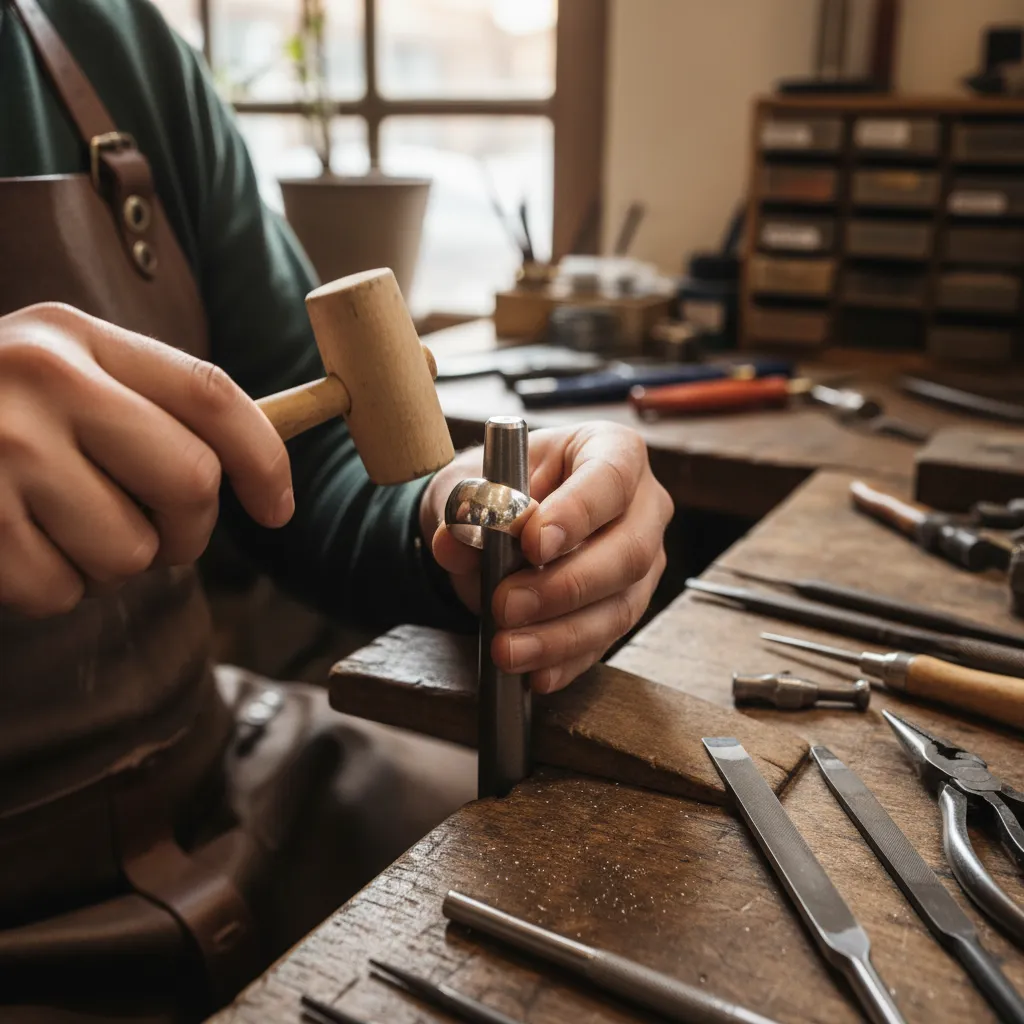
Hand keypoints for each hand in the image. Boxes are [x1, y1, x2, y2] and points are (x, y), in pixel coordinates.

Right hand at [0, 303, 292, 616]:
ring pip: (130, 552)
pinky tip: (15, 547)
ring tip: (63, 529)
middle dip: (189, 532)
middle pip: (191, 483)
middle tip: (158, 535)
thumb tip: (262, 474)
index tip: (278, 510)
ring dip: (113, 565)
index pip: (212, 395)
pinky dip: (52, 589)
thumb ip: (151, 407)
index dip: (266, 460)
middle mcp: (42, 375)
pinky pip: (60, 592)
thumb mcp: (65, 376)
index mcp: (80, 335)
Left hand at [421, 422, 672, 693]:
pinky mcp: (626, 605)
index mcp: (611, 449)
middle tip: (506, 605)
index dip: (577, 513)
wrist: (497, 519)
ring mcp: (641, 560)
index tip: (533, 544)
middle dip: (565, 586)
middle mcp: (642, 505)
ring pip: (620, 606)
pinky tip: (535, 674)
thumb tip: (456, 539)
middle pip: (629, 551)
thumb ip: (464, 505)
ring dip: (561, 635)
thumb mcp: (469, 481)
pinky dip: (567, 660)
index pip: (610, 478)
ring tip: (507, 649)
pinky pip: (606, 641)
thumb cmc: (496, 486)